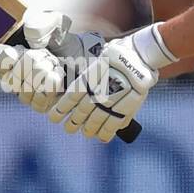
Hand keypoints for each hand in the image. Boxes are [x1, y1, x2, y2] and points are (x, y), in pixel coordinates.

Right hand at [0, 9, 102, 113]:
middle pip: (14, 80)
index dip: (13, 58)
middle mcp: (17, 80)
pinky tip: (59, 76)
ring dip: (43, 76)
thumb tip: (31, 32)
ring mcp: (29, 95)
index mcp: (13, 60)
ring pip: (25, 93)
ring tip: (55, 64)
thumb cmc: (63, 40)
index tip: (25, 49)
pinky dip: (51, 87)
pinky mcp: (43, 105)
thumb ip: (41, 24)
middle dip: (33, 64)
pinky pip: (39, 102)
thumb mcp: (55, 24)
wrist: (82, 55)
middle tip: (47, 55)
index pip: (1, 66)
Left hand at [48, 24, 175, 141]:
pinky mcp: (126, 107)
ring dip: (88, 130)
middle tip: (69, 128)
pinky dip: (105, 133)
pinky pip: (112, 125)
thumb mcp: (97, 61)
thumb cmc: (116, 56)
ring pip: (94, 121)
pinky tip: (100, 138)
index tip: (54, 118)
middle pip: (80, 113)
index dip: (60, 111)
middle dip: (73, 123)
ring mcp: (111, 101)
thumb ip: (86, 76)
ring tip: (86, 133)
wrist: (139, 55)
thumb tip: (73, 89)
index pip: (69, 99)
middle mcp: (97, 91)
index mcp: (87, 78)